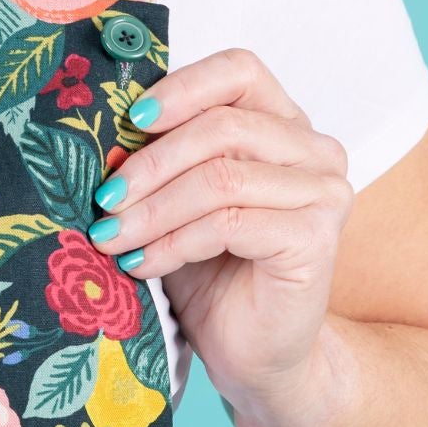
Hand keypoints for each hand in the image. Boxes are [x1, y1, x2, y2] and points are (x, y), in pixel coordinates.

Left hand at [88, 48, 354, 416]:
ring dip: (153, 209)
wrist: (255, 355)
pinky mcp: (317, 238)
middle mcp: (314, 149)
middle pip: (222, 126)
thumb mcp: (176, 201)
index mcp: (282, 123)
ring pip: (220, 177)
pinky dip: (173, 243)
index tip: (129, 121)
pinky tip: (142, 264)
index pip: (239, 71)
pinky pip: (229, 223)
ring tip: (110, 236)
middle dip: (150, 164)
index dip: (181, 88)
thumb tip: (107, 133)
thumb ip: (160, 159)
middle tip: (103, 199)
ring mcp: (324, 192)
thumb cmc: (212, 272)